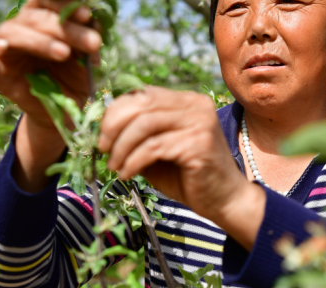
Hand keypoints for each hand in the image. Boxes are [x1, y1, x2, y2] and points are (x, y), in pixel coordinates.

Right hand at [0, 0, 100, 128]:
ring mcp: (8, 47)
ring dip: (42, 41)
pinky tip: (3, 47)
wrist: (61, 112)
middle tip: (92, 41)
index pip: (50, 3)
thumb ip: (88, 46)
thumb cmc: (73, 82)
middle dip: (67, 28)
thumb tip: (96, 25)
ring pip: (17, 32)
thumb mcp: (86, 64)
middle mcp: (24, 29)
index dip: (66, 6)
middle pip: (38, 17)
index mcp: (45, 22)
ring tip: (65, 53)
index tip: (87, 16)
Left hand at [99, 87, 265, 246]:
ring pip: (145, 124)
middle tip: (102, 148)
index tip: (102, 135)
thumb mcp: (159, 151)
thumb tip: (103, 131)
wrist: (224, 200)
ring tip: (114, 166)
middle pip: (142, 103)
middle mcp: (196, 105)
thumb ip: (138, 137)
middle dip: (113, 125)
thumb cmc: (190, 177)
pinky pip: (154, 147)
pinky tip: (127, 174)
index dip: (115, 111)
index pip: (143, 94)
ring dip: (122, 147)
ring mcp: (200, 122)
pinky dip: (133, 161)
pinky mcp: (199, 143)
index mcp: (187, 101)